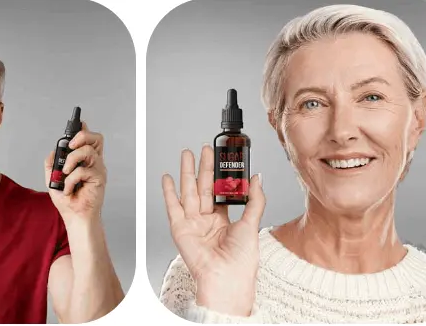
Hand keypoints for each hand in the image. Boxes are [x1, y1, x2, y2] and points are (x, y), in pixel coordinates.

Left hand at [46, 122, 105, 221]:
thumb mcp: (52, 180)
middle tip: (70, 146)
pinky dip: (71, 180)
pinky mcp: (99, 178)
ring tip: (65, 173)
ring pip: (88, 151)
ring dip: (71, 160)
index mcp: (84, 161)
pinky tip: (70, 189)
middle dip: (82, 136)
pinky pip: (83, 170)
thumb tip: (52, 152)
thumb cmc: (68, 201)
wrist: (75, 217)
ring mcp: (98, 170)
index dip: (84, 130)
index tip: (78, 122)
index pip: (88, 140)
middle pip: (96, 138)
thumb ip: (51, 166)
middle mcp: (93, 162)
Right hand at [160, 144, 264, 316]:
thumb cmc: (241, 258)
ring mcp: (192, 224)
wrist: (227, 277)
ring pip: (188, 192)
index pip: (219, 192)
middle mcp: (206, 221)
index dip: (219, 175)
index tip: (220, 158)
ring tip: (186, 154)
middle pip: (203, 188)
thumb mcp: (252, 222)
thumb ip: (255, 199)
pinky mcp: (180, 229)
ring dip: (186, 173)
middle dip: (203, 167)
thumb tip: (257, 177)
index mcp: (223, 221)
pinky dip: (169, 192)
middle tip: (204, 148)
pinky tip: (168, 177)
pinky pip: (173, 207)